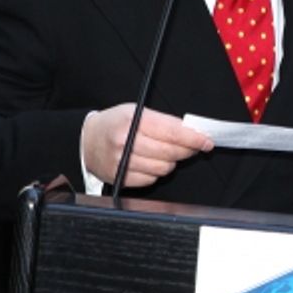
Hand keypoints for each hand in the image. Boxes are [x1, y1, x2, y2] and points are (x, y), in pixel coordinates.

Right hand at [82, 103, 213, 188]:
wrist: (86, 140)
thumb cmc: (114, 124)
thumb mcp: (137, 112)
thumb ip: (164, 122)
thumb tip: (192, 133)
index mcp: (132, 121)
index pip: (172, 132)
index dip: (193, 138)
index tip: (206, 141)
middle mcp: (125, 142)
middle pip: (170, 152)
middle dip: (187, 150)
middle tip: (191, 147)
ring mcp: (121, 162)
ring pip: (163, 168)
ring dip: (170, 162)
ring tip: (164, 153)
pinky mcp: (119, 177)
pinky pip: (150, 179)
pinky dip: (155, 172)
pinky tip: (149, 162)